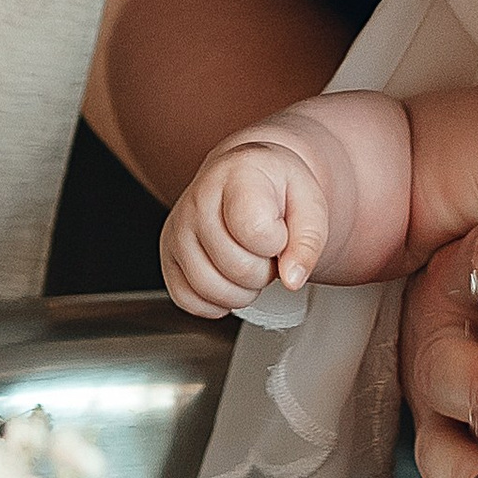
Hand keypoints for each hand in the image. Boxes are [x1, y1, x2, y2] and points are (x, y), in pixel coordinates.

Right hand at [159, 138, 327, 316]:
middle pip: (238, 268)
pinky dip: (216, 301)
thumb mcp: (310, 202)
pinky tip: (229, 277)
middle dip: (265, 270)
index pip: (255, 232)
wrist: (247, 177)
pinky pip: (188, 300)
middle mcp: (198, 200)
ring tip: (249, 261)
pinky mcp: (167, 255)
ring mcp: (178, 229)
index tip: (281, 229)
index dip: (279, 243)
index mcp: (237, 176)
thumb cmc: (276, 188)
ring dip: (243, 289)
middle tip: (267, 250)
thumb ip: (309, 240)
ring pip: (211, 289)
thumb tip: (292, 279)